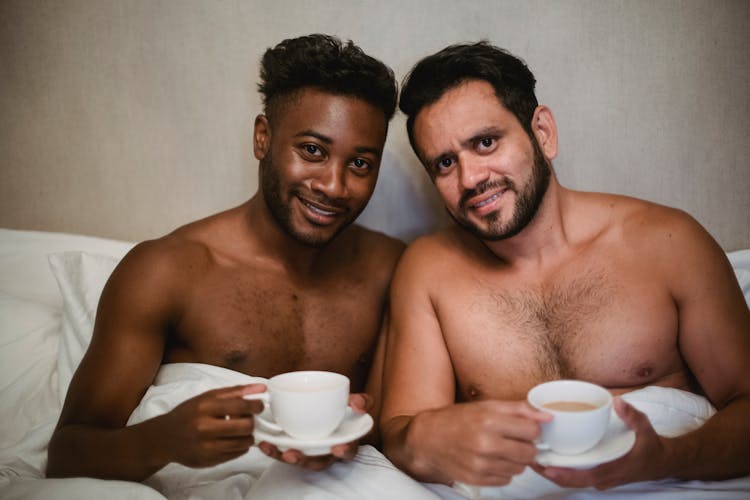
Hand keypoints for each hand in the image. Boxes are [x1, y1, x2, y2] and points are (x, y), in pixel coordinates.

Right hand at [158, 384, 265, 467]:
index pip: (240, 406)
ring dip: (248, 436)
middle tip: (249, 419)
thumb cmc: (189, 414)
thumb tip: (261, 388)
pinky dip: (240, 446)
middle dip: (252, 422)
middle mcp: (205, 428)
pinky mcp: (209, 461)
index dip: (255, 406)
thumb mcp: (208, 397)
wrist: (165, 438)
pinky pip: (236, 454)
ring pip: (243, 443)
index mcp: (205, 407)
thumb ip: (236, 392)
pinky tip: (232, 439)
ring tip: (241, 429)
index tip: (259, 406)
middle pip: (245, 427)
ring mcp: (207, 447)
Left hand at [258, 392, 371, 470]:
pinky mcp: (295, 447)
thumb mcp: (355, 403)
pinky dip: (274, 450)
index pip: (349, 451)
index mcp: (345, 442)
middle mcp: (327, 451)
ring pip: (300, 460)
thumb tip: (359, 404)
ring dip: (287, 458)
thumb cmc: (343, 410)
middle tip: (294, 454)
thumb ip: (361, 401)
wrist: (325, 407)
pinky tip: (264, 443)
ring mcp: (310, 451)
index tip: (338, 448)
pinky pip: (284, 453)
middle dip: (306, 461)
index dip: (344, 451)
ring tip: (276, 449)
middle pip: (319, 462)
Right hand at [407, 400, 550, 485]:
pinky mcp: (477, 480)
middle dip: (525, 446)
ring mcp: (481, 464)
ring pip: (520, 468)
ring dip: (514, 460)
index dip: (531, 429)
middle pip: (529, 452)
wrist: (427, 440)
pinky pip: (506, 480)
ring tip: (499, 449)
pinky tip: (490, 460)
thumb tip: (547, 416)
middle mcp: (485, 444)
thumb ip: (519, 409)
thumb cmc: (457, 420)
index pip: (533, 430)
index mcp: (489, 420)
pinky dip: (502, 471)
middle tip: (512, 440)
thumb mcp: (486, 406)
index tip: (522, 428)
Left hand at [532, 397, 668, 489]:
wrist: (661, 462)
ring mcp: (602, 479)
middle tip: (530, 462)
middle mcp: (606, 478)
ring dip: (554, 474)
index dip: (566, 475)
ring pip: (574, 481)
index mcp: (615, 469)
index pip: (587, 476)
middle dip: (551, 475)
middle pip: (574, 482)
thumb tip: (618, 402)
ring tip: (532, 461)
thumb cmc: (651, 446)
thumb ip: (632, 416)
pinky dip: (562, 472)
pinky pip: (578, 477)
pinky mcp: (599, 476)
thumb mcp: (646, 428)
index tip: (547, 468)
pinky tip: (548, 461)